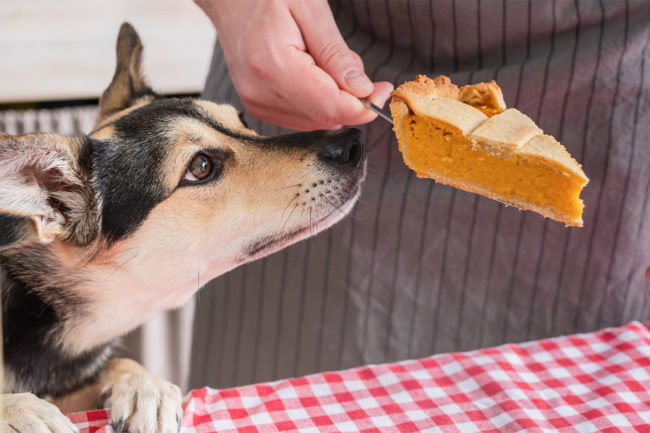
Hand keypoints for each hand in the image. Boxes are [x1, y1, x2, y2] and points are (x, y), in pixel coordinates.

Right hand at [195, 0, 392, 130]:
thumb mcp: (311, 10)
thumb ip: (337, 55)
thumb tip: (363, 91)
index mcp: (273, 65)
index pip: (329, 107)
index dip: (363, 107)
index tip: (384, 92)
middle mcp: (260, 92)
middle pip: (325, 117)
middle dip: (353, 102)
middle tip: (362, 73)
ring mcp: (256, 103)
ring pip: (316, 121)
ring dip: (335, 101)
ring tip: (326, 63)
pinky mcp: (258, 107)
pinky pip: (302, 118)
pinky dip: (319, 103)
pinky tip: (315, 76)